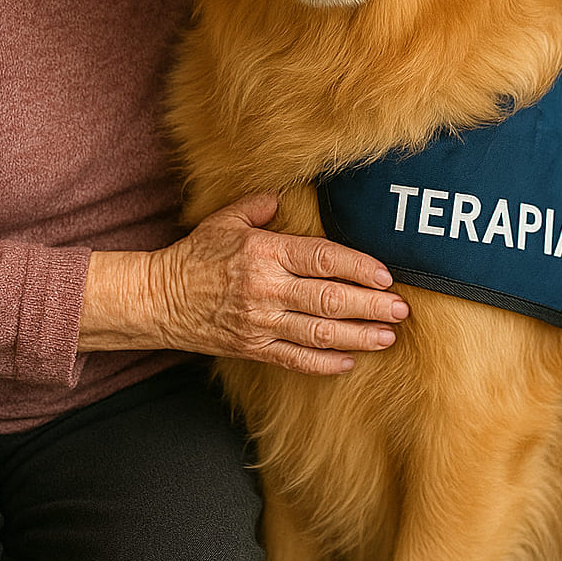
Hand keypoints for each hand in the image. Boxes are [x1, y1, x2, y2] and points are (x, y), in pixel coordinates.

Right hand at [151, 191, 407, 374]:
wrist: (159, 300)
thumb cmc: (196, 256)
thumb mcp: (224, 220)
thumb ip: (259, 206)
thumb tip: (285, 197)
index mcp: (264, 252)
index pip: (322, 259)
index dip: (358, 267)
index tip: (386, 275)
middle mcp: (266, 289)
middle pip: (330, 298)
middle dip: (371, 305)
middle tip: (402, 309)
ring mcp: (260, 322)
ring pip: (319, 333)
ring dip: (358, 336)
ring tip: (388, 336)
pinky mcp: (253, 348)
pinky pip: (295, 360)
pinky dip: (325, 364)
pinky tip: (349, 362)